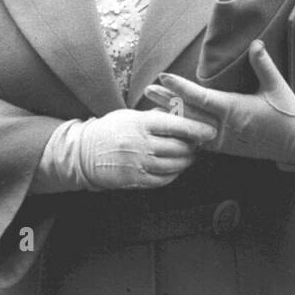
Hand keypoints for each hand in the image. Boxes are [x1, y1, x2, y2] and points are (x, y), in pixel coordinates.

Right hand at [77, 108, 215, 190]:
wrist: (84, 153)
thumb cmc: (112, 129)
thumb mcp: (133, 116)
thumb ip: (158, 116)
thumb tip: (185, 115)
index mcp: (141, 123)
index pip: (176, 125)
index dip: (197, 129)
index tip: (211, 131)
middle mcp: (141, 144)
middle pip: (179, 147)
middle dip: (194, 147)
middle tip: (200, 144)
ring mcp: (137, 164)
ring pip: (174, 165)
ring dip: (187, 161)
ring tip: (190, 156)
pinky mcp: (134, 180)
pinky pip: (163, 180)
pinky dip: (174, 174)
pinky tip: (176, 168)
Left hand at [150, 41, 294, 167]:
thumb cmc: (287, 111)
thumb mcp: (277, 86)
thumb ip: (263, 65)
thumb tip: (255, 43)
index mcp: (236, 110)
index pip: (202, 98)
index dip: (180, 88)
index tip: (164, 77)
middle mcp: (226, 128)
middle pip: (189, 114)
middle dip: (167, 102)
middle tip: (148, 90)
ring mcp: (224, 141)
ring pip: (190, 130)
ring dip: (172, 119)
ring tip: (152, 109)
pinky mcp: (225, 148)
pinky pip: (199, 141)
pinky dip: (184, 133)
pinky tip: (172, 127)